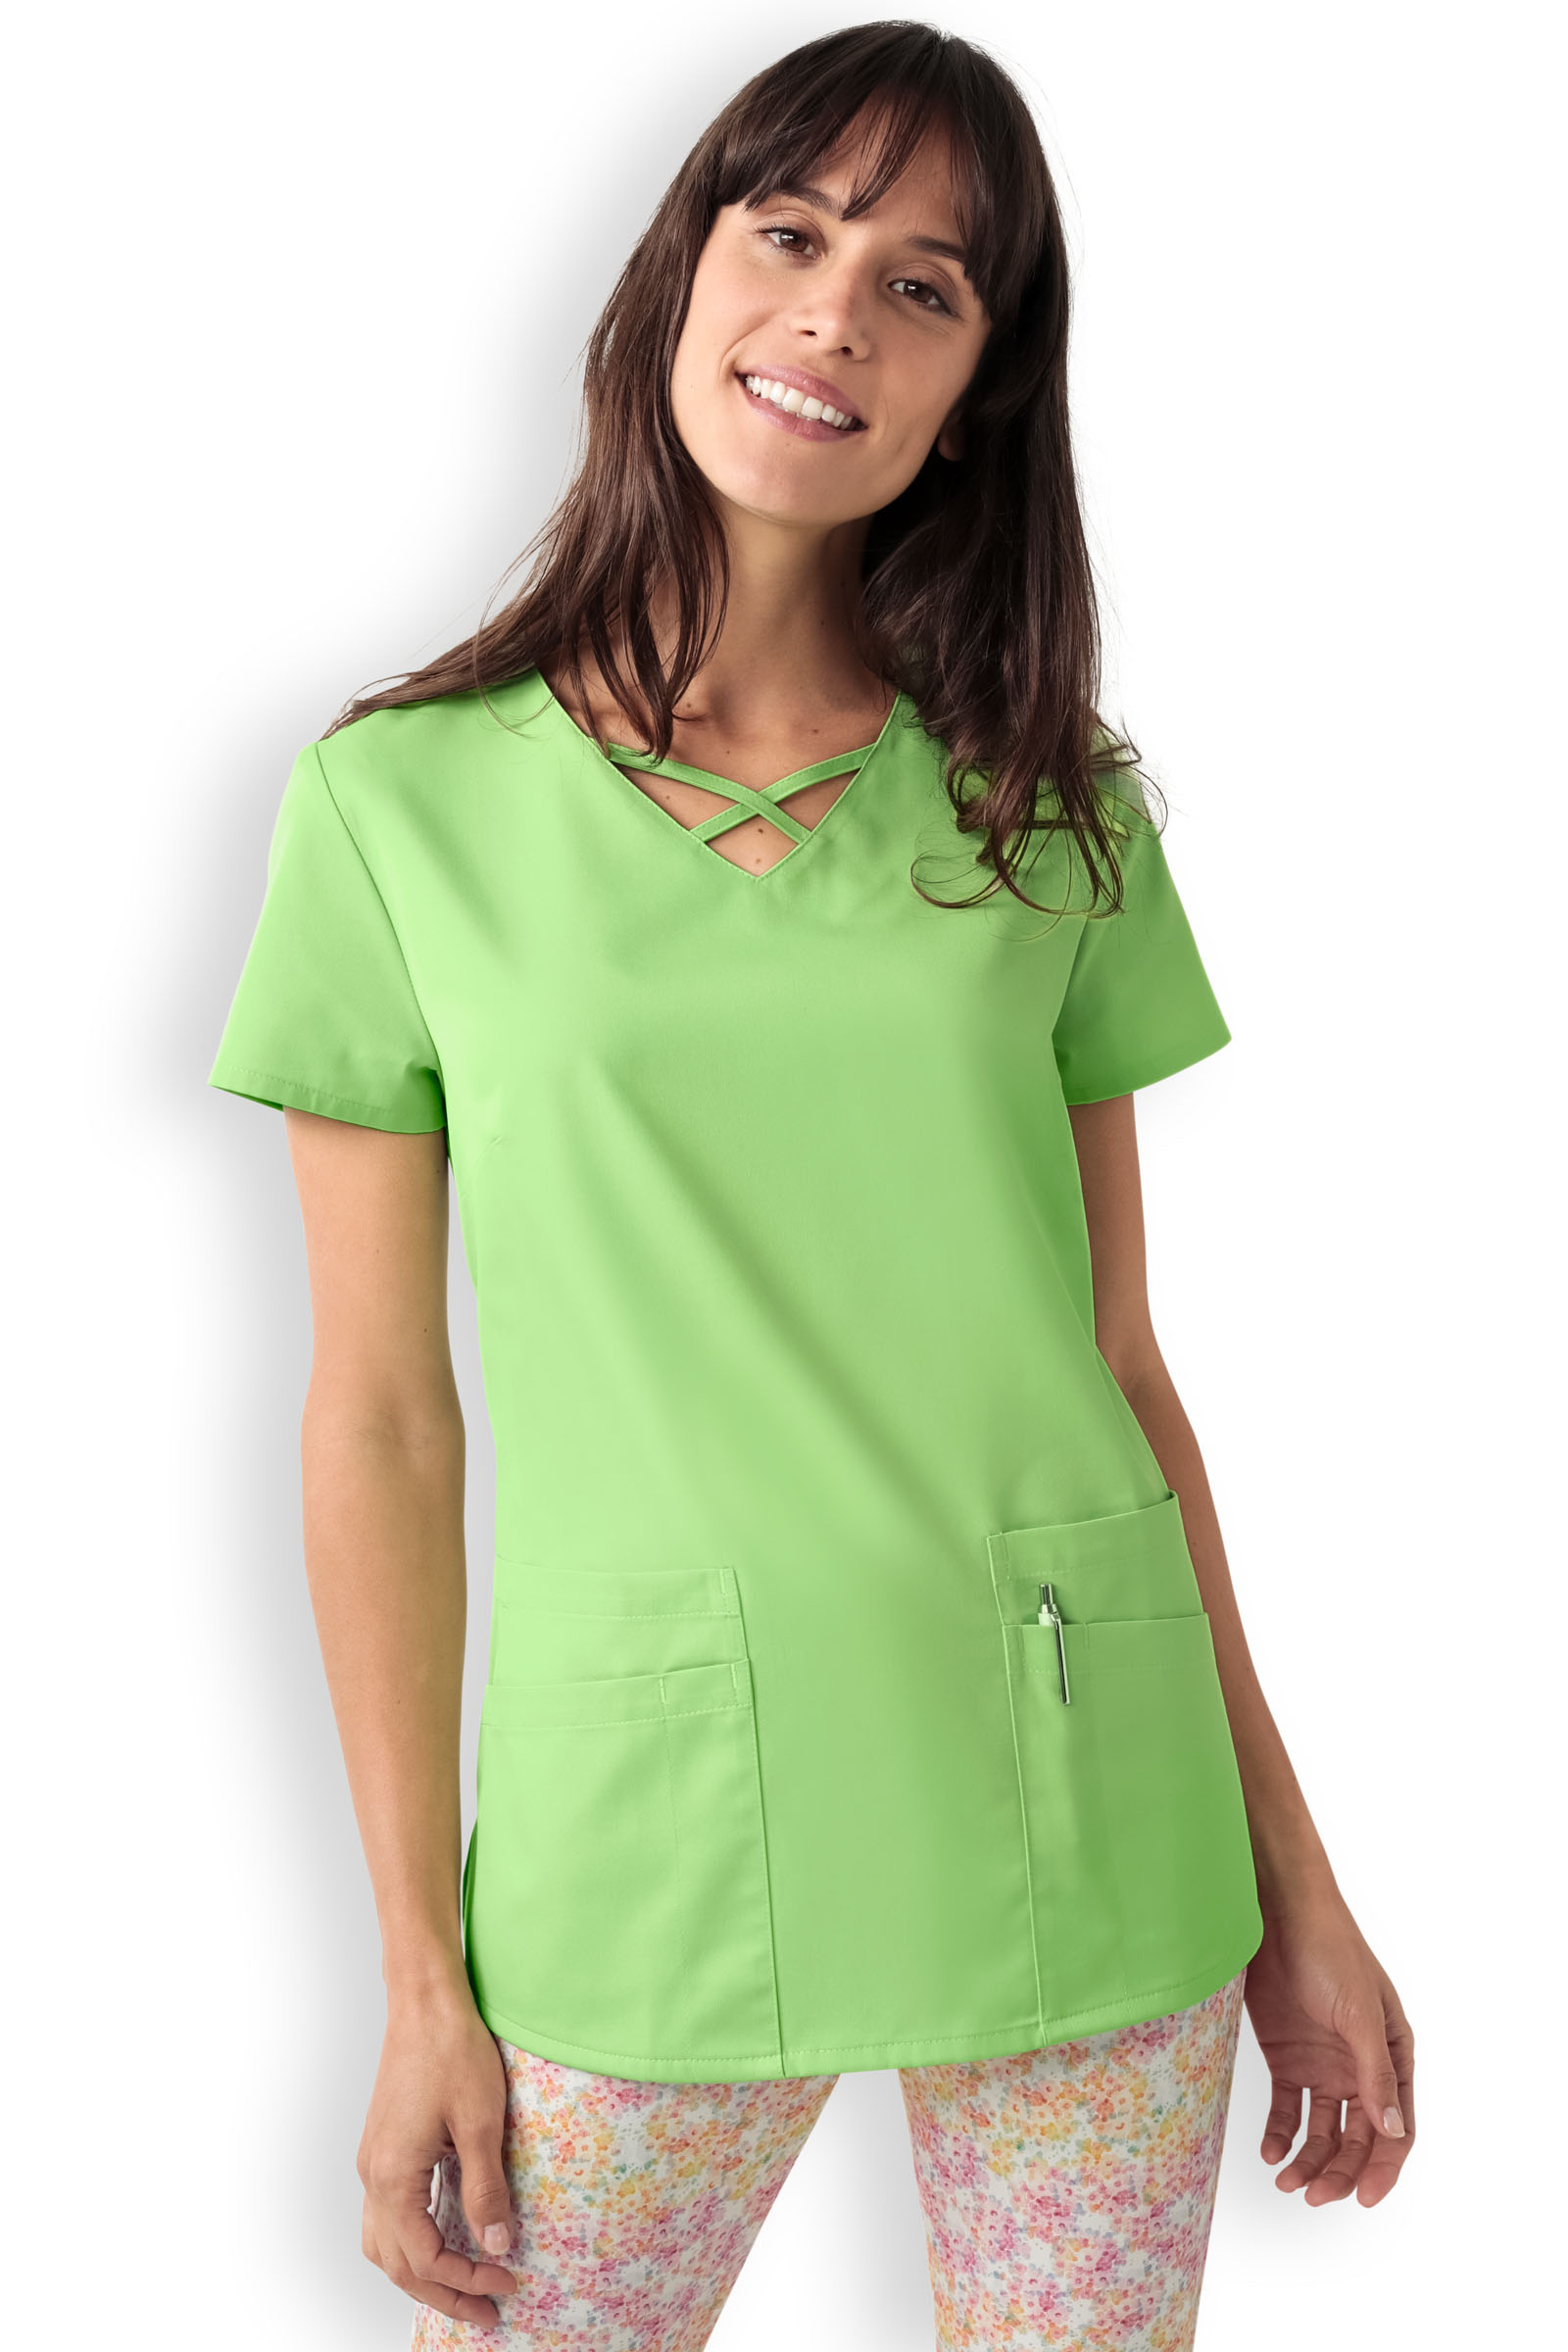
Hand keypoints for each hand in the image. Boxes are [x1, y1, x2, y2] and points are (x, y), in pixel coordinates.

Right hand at [357, 1980, 520, 2325]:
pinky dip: (412, 2241)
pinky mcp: (383, 2146)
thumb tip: (496, 2245)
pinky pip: (388, 2213)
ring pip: (384, 2243)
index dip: (467, 2279)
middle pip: (398, 2263)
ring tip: (462, 2286)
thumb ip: (485, 2189)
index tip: (507, 2282)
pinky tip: (444, 2236)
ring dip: (420, 2273)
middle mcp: (373, 2175)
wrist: (424, 2000)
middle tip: (486, 2311)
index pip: (426, 2258)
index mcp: (394, 2176)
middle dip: (442, 2293)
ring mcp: (374, 2161)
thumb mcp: (481, 2122)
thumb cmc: (451, 2049)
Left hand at [1243, 1885, 1414, 2207]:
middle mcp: (1360, 2069)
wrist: (1277, 1914)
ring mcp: (1323, 2065)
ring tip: (1287, 2182)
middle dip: (1340, 2173)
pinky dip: (1279, 2134)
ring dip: (1309, 2161)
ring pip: (1322, 2132)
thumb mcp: (1359, 2014)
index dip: (1384, 2168)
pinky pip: (1286, 2109)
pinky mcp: (1286, 2058)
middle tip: (1314, 2196)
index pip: (1396, 2128)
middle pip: (1357, 2139)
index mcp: (1393, 2057)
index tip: (1365, 2198)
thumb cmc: (1331, 1952)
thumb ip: (1375, 2073)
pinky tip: (1270, 2151)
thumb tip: (1393, 2132)